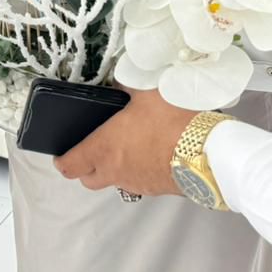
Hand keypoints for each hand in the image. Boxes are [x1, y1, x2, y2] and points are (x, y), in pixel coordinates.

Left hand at [53, 87, 198, 196]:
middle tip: (93, 150)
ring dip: (115, 170)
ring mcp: (137, 183)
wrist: (210, 152)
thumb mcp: (147, 94)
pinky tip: (152, 154)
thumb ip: (128, 87)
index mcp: (103, 148)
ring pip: (115, 182)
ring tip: (127, 148)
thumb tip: (122, 81)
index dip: (62, 160)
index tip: (62, 154)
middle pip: (88, 179)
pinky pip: (140, 182)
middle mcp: (115, 171)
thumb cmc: (173, 122)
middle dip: (85, 168)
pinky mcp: (158, 190)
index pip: (69, 166)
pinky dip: (139, 172)